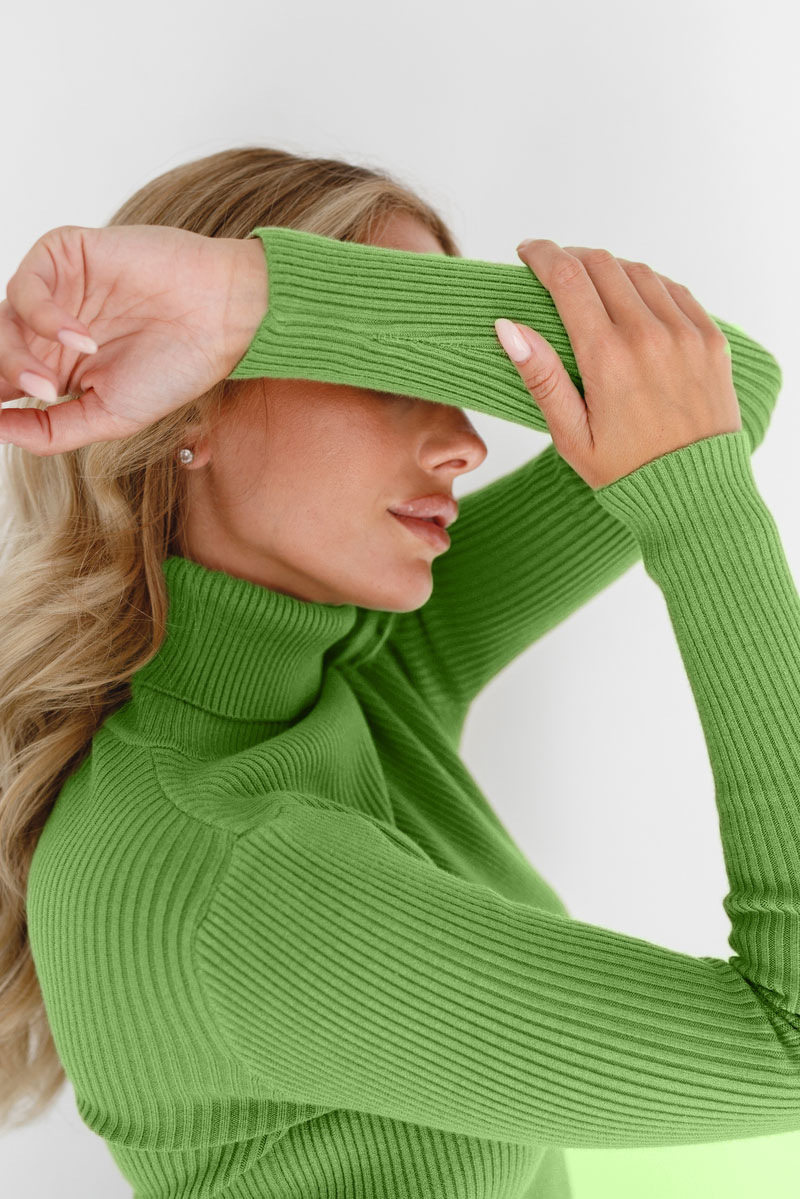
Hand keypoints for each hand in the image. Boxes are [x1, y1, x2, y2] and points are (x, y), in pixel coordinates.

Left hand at [0, 224, 268, 454]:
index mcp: (55, 366)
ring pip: (1, 321)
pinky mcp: (65, 254)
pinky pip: (27, 285)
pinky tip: (81, 339)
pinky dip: (43, 317)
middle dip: (2, 378)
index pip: (0, 382)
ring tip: (50, 383)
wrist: (221, 321)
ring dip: (15, 357)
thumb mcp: (108, 418)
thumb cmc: (176, 367)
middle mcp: (47, 328)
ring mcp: (55, 290)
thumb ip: (50, 431)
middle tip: (36, 396)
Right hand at [495, 240, 741, 489]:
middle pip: (602, 265)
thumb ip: (542, 377)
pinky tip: (631, 300)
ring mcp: (685, 333)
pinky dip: (646, 284)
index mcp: (608, 357)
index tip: (527, 252)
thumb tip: (509, 327)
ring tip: (590, 286)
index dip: (543, 256)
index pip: (568, 279)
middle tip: (553, 269)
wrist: (696, 493)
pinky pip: (674, 290)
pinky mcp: (710, 339)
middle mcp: (649, 335)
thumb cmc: (627, 473)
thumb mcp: (572, 436)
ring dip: (608, 269)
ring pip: (638, 272)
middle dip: (571, 258)